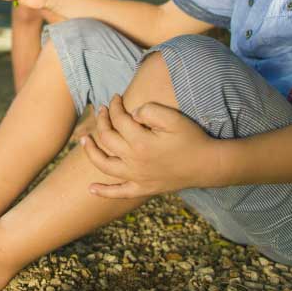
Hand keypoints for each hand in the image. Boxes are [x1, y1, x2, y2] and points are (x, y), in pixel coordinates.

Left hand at [80, 93, 220, 197]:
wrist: (208, 166)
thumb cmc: (191, 138)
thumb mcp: (173, 118)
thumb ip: (150, 110)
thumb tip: (132, 113)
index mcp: (140, 142)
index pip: (118, 120)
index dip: (114, 106)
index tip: (115, 97)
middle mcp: (134, 161)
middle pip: (106, 139)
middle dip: (101, 121)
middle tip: (102, 110)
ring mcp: (137, 177)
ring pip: (104, 165)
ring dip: (91, 151)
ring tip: (83, 140)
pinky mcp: (143, 188)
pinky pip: (119, 193)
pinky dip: (104, 192)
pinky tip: (90, 189)